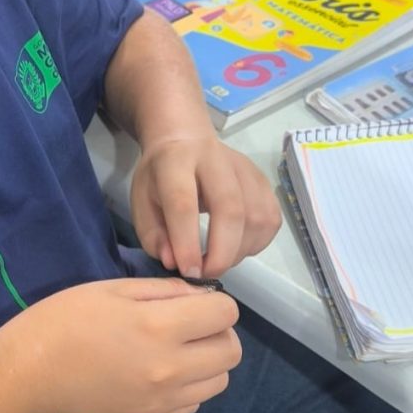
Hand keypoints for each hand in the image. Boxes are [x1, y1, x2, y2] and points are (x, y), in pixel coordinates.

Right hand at [11, 278, 240, 412]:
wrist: (32, 370)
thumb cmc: (68, 318)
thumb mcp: (115, 288)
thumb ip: (165, 290)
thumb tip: (201, 295)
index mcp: (159, 327)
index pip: (225, 313)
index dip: (214, 301)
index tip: (194, 301)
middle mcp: (170, 369)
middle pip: (232, 351)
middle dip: (218, 331)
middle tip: (190, 323)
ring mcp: (162, 400)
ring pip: (219, 380)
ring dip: (207, 361)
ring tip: (176, 348)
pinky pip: (195, 403)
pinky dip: (189, 386)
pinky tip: (160, 371)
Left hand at [130, 134, 280, 277]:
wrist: (185, 138)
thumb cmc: (160, 175)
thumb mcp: (141, 201)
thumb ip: (153, 235)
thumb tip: (174, 262)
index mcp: (176, 161)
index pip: (184, 202)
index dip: (187, 242)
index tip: (188, 271)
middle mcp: (215, 160)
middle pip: (230, 208)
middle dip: (222, 252)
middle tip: (207, 273)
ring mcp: (245, 169)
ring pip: (256, 217)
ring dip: (239, 251)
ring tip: (218, 259)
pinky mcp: (264, 181)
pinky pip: (270, 220)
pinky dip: (256, 243)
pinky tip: (236, 246)